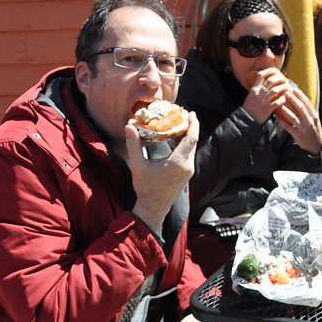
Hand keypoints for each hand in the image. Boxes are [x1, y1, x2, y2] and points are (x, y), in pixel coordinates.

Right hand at [127, 112, 198, 229]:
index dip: (193, 124)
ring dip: (187, 136)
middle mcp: (187, 166)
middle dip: (190, 127)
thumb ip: (134, 145)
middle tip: (184, 114)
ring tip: (179, 123)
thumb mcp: (137, 165)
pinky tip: (175, 138)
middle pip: (193, 141)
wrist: (153, 207)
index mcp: (178, 162)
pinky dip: (184, 145)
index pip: (191, 139)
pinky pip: (188, 155)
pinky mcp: (186, 174)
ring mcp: (188, 170)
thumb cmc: (145, 188)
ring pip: (191, 148)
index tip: (191, 113)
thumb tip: (128, 127)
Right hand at [243, 68, 290, 124]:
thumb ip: (257, 90)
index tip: (275, 71)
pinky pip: (277, 102)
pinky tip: (286, 98)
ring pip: (275, 90)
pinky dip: (283, 99)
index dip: (269, 71)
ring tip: (288, 88)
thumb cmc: (249, 109)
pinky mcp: (267, 109)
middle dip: (279, 79)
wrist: (246, 121)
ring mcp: (262, 101)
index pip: (261, 75)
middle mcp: (258, 94)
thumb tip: (265, 83)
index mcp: (254, 90)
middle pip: (270, 81)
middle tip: (284, 80)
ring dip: (283, 88)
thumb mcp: (250, 96)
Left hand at [276, 87, 321, 153]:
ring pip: (293, 117)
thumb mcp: (315, 121)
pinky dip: (282, 122)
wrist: (316, 147)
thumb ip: (309, 113)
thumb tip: (301, 101)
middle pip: (300, 108)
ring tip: (279, 104)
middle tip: (286, 93)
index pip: (307, 104)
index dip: (301, 96)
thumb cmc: (314, 132)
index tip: (295, 89)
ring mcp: (303, 129)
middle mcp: (309, 121)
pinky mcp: (298, 135)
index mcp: (314, 116)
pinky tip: (276, 117)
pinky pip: (288, 127)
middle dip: (293, 99)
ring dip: (285, 110)